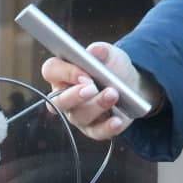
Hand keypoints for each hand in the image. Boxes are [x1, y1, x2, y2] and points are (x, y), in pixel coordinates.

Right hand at [41, 42, 162, 140]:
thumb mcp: (111, 55)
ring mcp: (77, 115)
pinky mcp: (93, 129)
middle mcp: (64, 96)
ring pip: (79, 115)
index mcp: (62, 73)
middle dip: (75, 95)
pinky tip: (117, 120)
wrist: (132, 86)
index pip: (51, 71)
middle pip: (58, 100)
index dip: (65, 72)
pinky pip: (96, 132)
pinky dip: (107, 127)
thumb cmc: (112, 68)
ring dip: (97, 105)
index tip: (85, 73)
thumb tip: (95, 50)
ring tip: (113, 94)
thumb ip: (102, 51)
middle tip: (92, 88)